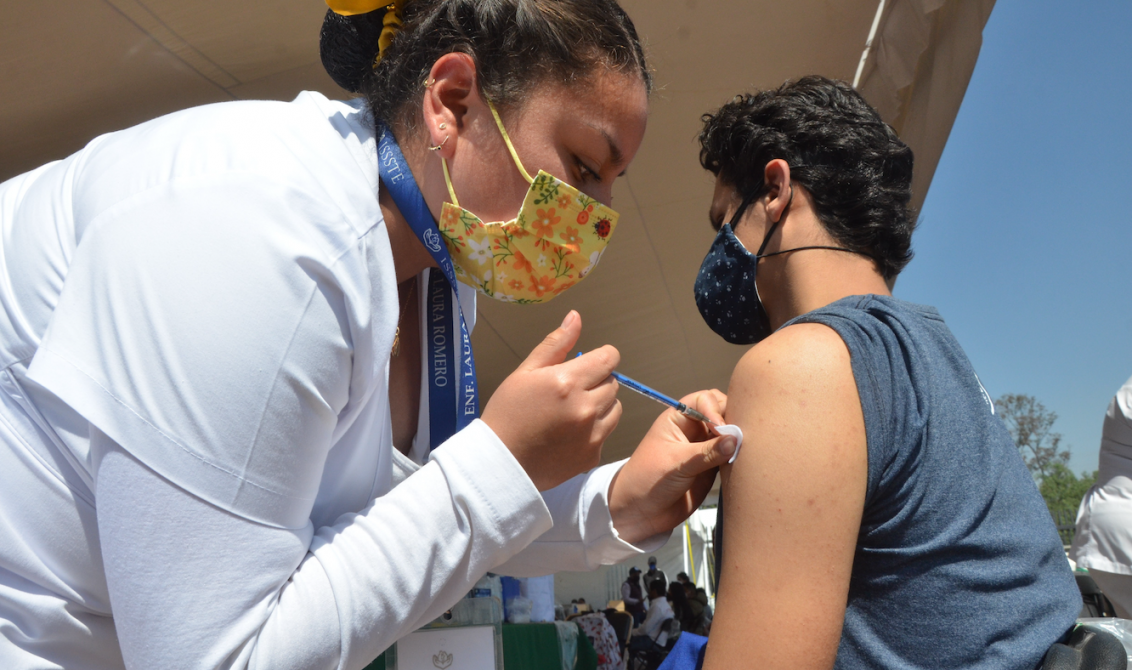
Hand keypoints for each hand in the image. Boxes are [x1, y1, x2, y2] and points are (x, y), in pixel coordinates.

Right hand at [482, 311, 621, 490]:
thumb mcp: (525, 372)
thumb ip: (555, 344)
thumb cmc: (507, 413)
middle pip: (613, 383)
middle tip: (571, 391)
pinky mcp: (592, 455)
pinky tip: (571, 433)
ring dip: (601, 405)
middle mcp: (584, 407)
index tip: (590, 363)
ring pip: (615, 408)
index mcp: (567, 382)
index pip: (609, 358)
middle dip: (597, 381)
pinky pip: (607, 433)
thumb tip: (576, 317)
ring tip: (573, 412)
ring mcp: (591, 434)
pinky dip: (595, 430)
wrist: (500, 462)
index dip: (602, 357)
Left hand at [606, 390, 735, 544]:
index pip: (704, 399)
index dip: (715, 409)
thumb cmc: (648, 480)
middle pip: (721, 412)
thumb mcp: (676, 463)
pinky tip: (743, 463)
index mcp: (678, 419)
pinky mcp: (712, 468)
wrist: (642, 513)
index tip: (721, 428)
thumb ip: (706, 452)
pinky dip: (739, 456)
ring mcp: (704, 448)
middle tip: (739, 437)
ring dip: (738, 439)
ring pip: (729, 434)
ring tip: (745, 450)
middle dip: (732, 420)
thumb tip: (734, 440)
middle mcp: (693, 430)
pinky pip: (731, 456)